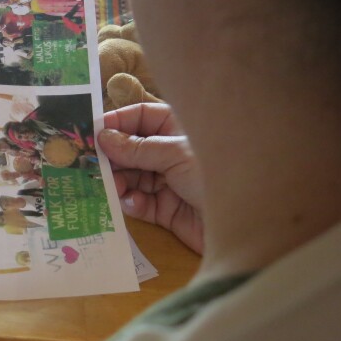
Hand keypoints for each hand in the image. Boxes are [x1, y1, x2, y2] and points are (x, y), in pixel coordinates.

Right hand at [97, 103, 204, 253]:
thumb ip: (136, 149)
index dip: (115, 122)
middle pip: (129, 149)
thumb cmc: (218, 174)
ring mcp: (168, 181)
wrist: (250, 223)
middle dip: (111, 157)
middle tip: (90, 165)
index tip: (90, 132)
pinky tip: (133, 203)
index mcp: (177, 129)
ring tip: (112, 187)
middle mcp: (170, 152)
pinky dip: (132, 203)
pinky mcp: (167, 210)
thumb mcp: (174, 155)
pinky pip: (140, 203)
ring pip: (130, 177)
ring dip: (118, 181)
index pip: (139, 117)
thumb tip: (103, 138)